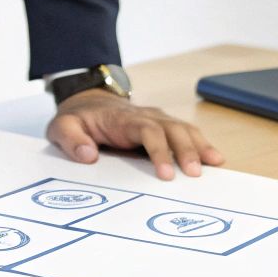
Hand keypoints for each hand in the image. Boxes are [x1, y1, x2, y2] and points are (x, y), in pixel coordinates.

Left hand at [46, 90, 225, 178]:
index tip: (166, 174)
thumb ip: (70, 139)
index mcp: (122, 119)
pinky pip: (185, 132)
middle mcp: (145, 116)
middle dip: (185, 150)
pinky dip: (201, 143)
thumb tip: (88, 154)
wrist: (88, 102)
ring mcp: (157, 119)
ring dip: (199, 145)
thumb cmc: (78, 119)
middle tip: (194, 174)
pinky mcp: (163, 126)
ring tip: (215, 164)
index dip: (158, 150)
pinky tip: (215, 158)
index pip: (146, 130)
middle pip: (171, 128)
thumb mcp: (61, 127)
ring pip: (183, 128)